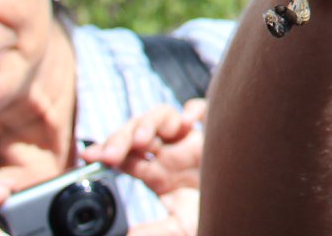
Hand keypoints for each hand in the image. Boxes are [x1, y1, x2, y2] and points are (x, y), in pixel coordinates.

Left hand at [81, 99, 206, 234]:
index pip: (124, 155)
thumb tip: (126, 234)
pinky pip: (202, 109)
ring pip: (161, 115)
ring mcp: (190, 140)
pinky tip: (188, 122)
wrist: (243, 209)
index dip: (104, 152)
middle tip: (110, 155)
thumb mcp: (178, 227)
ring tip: (142, 141)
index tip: (89, 156)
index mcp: (157, 173)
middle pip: (137, 131)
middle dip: (120, 139)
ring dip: (148, 123)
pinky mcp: (215, 131)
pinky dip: (194, 109)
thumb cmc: (212, 215)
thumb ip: (153, 230)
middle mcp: (170, 152)